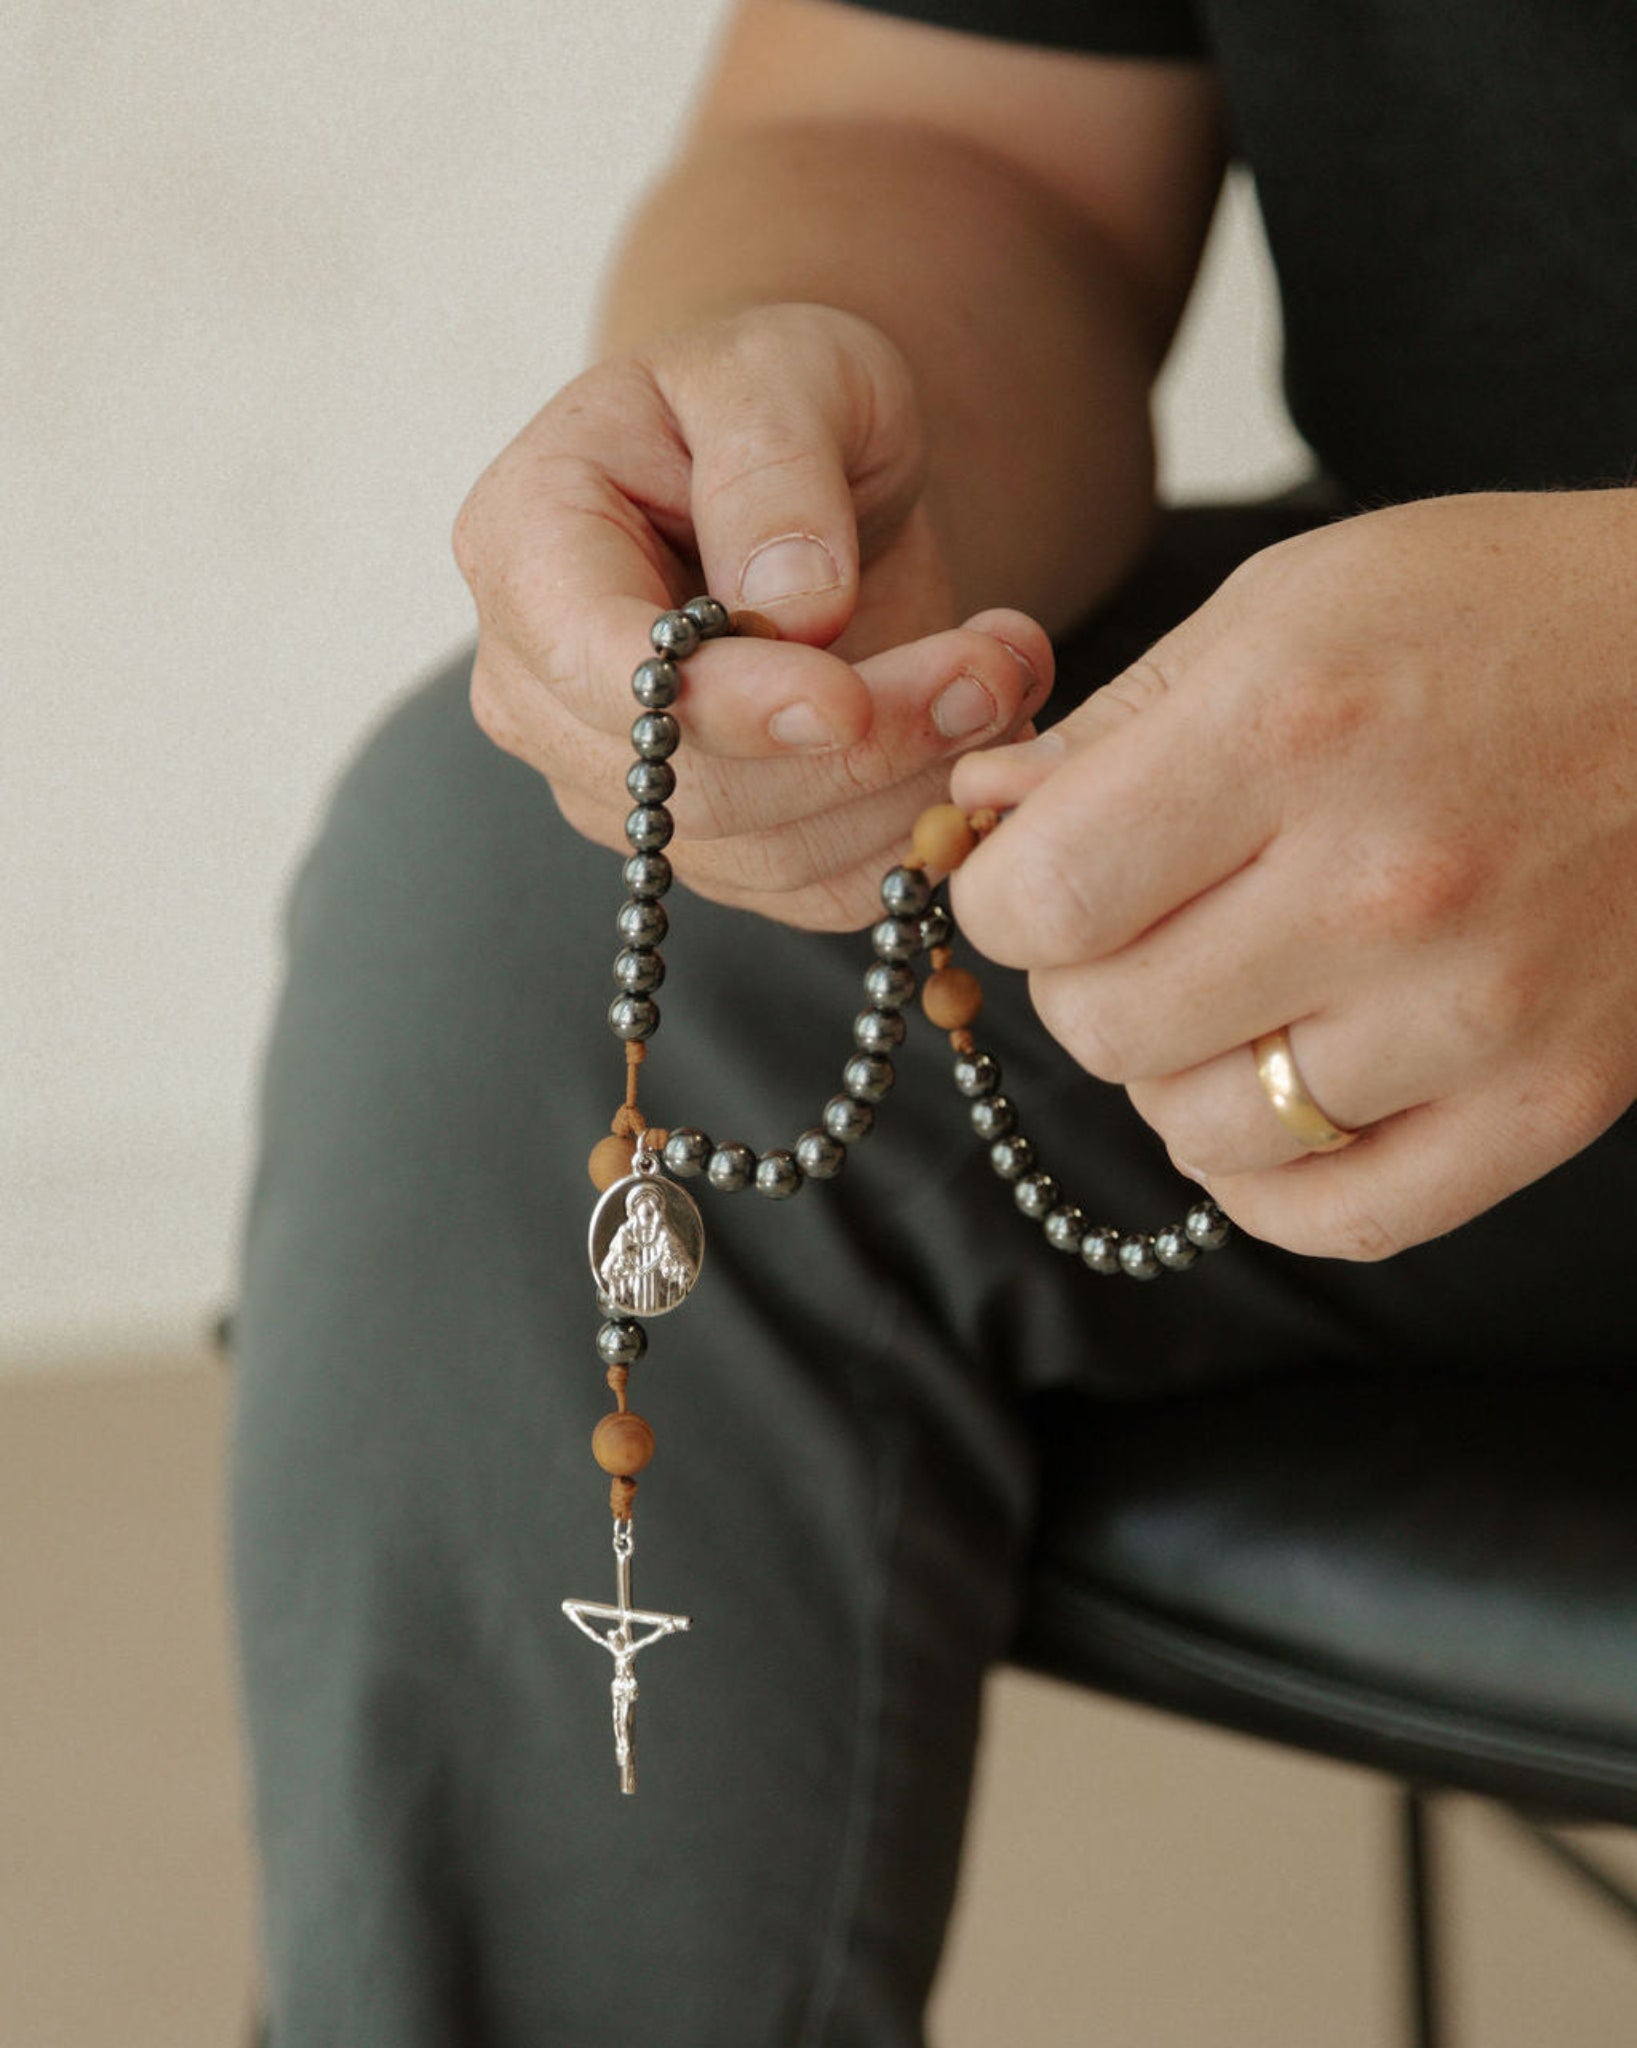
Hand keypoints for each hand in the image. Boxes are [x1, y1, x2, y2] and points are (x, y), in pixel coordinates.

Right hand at [453, 303, 1050, 928]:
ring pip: (768, 853)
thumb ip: (775, 466)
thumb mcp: (782, 368)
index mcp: (527, 547)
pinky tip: (977, 745)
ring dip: (912, 788)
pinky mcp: (708, 845)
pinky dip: (912, 838)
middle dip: (866, 745)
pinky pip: (812, 889)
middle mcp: (544, 691)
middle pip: (696, 787)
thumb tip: (793, 607)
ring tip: (1008, 677)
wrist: (802, 478)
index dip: (729, 706)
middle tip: (995, 667)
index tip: (851, 698)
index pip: (603, 671)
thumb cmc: (770, 399)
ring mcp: (620, 786)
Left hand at [950, 490, 1636, 1258]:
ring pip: (1203, 1130)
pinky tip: (1277, 1098)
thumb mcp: (1290, 600)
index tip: (1033, 880)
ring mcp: (1474, 1009)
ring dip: (1177, 1073)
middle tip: (1140, 927)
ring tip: (1232, 994)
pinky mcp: (1549, 1100)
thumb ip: (1117, 720)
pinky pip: (1337, 1219)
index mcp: (1290, 728)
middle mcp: (1380, 884)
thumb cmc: (1503, 615)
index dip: (1002, 901)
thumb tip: (981, 814)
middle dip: (1083, 980)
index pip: (1040, 900)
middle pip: (1104, 1028)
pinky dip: (1269, 1179)